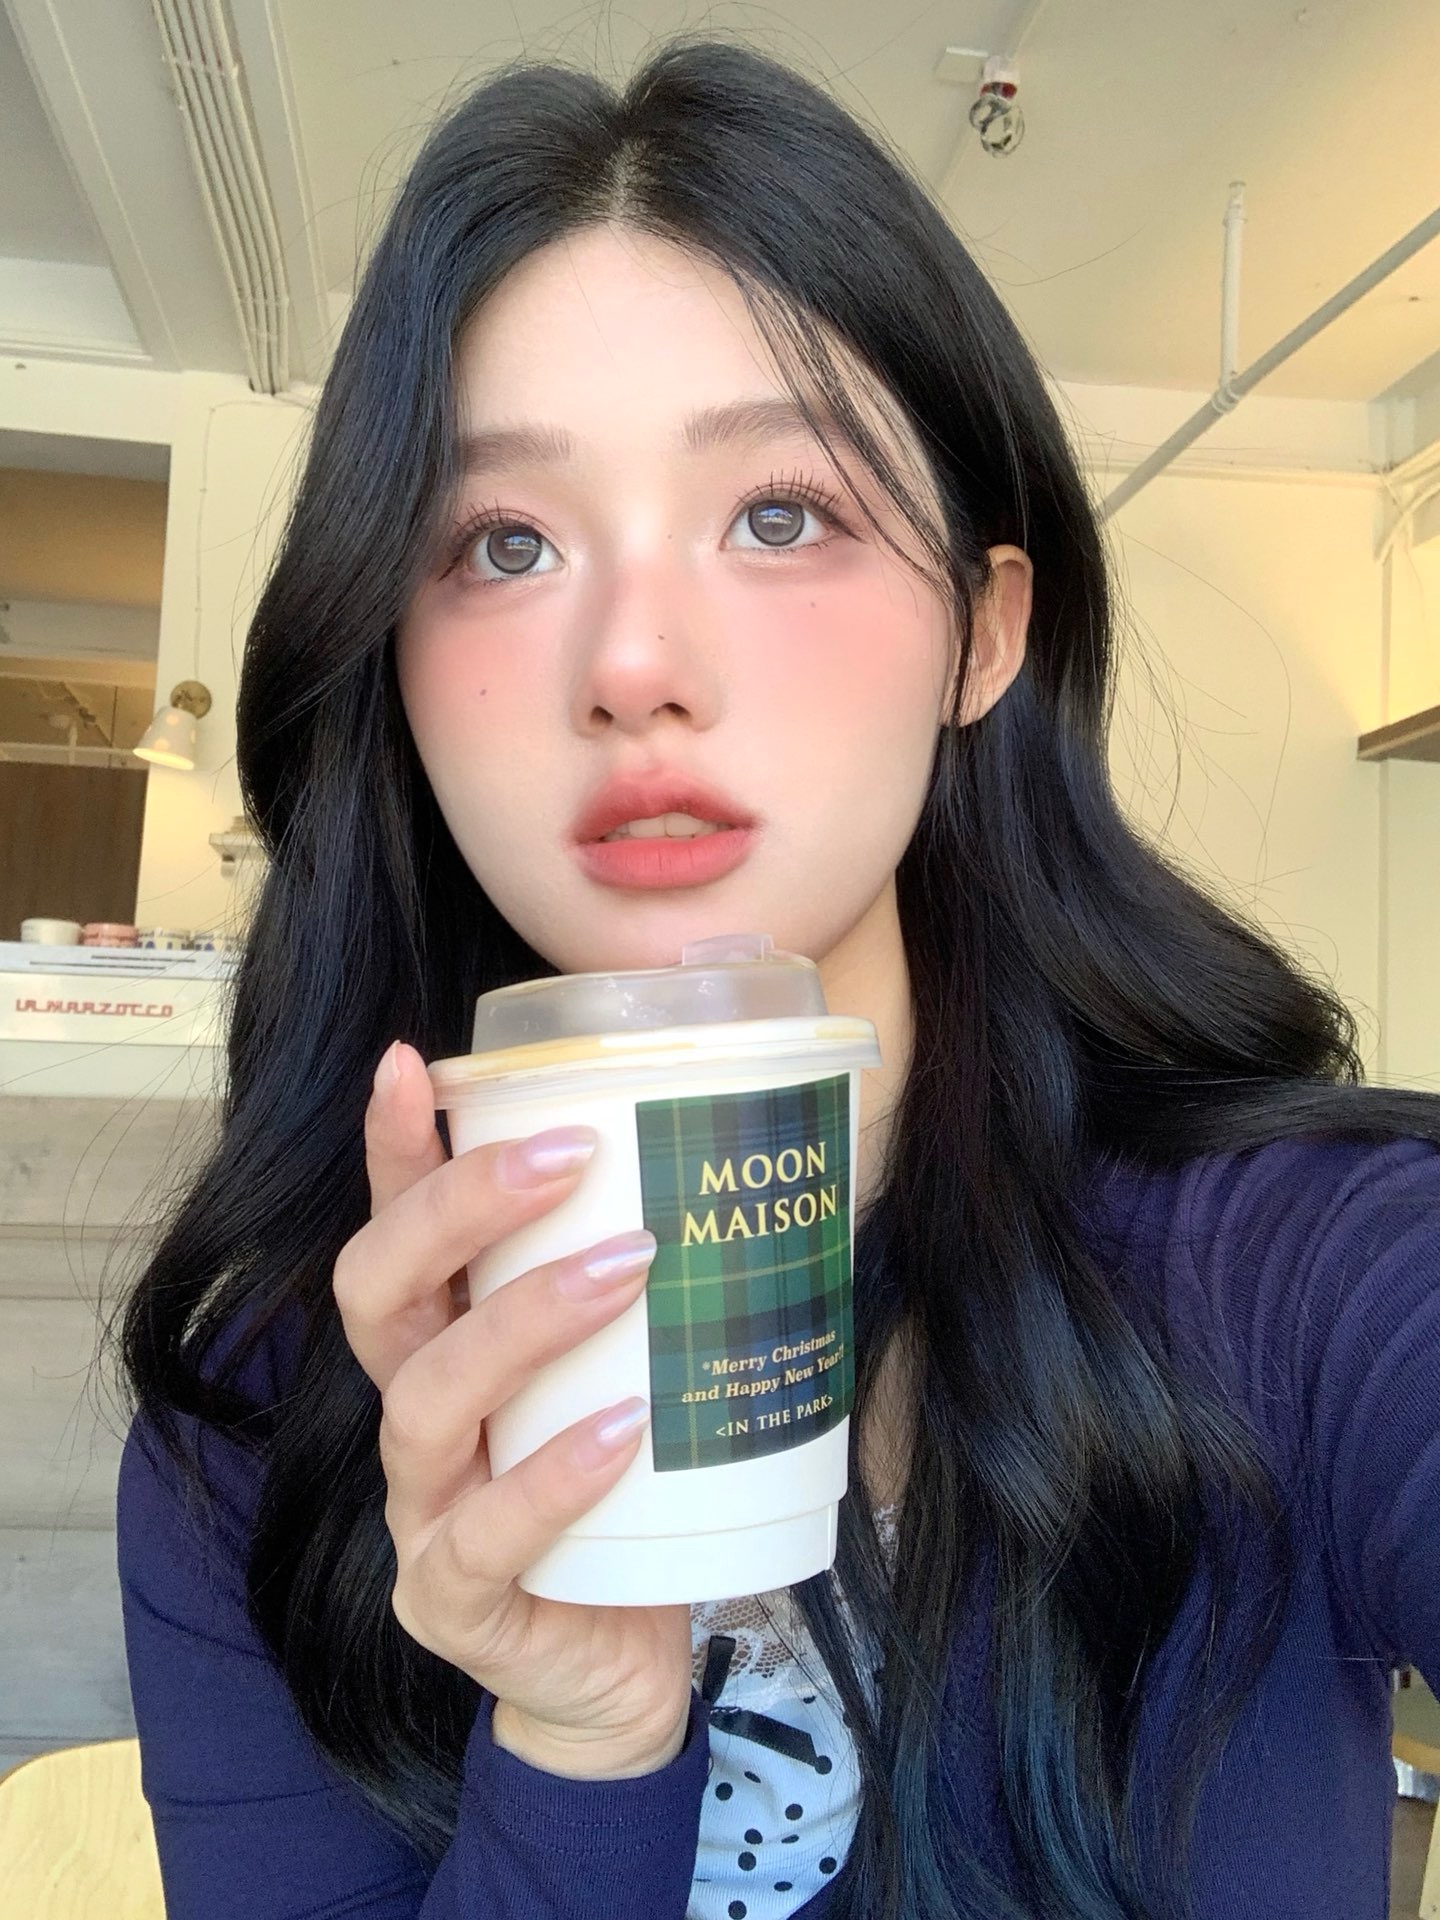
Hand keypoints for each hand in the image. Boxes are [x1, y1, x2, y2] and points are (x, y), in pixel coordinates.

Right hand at [331, 1040, 694, 1778]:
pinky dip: (554, 1476)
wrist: (622, 1667)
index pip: (393, 1228)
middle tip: (570, 1153)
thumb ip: (658, 1281)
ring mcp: (421, 1513)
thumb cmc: (634, 1495)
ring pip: (430, 1399)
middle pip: (379, 1292)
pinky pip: (486, 1536)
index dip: (391, 1148)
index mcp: (445, 1346)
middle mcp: (415, 1415)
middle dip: (460, 1208)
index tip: (413, 1061)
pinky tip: (624, 1430)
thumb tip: (765, 1147)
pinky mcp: (454, 1603)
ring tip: (630, 1263)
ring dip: (527, 1317)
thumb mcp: (636, 1370)